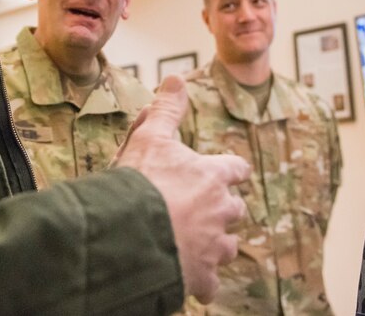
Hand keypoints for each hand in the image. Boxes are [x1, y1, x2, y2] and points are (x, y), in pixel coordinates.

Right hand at [115, 76, 249, 302]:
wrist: (128, 233)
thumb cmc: (140, 182)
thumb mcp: (150, 137)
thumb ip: (166, 110)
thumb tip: (175, 78)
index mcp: (213, 176)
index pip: (236, 169)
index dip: (229, 171)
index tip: (223, 173)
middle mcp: (221, 211)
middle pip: (235, 210)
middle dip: (222, 210)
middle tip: (198, 210)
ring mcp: (213, 246)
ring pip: (228, 247)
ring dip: (215, 245)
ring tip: (193, 243)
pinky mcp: (201, 276)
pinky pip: (210, 284)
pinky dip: (202, 282)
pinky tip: (187, 277)